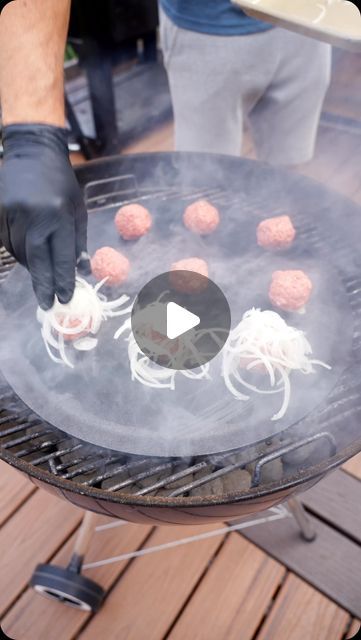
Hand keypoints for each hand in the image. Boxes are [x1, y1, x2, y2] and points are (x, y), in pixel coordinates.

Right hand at [0, 124, 89, 308]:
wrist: (33, 153)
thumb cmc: (61, 184)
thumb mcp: (78, 211)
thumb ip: (78, 243)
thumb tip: (82, 272)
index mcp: (59, 215)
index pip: (60, 257)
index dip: (62, 281)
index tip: (64, 299)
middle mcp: (34, 216)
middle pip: (36, 261)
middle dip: (43, 285)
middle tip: (48, 304)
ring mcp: (12, 213)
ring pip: (20, 254)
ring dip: (32, 267)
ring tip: (42, 271)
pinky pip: (8, 243)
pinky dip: (19, 252)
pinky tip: (29, 252)